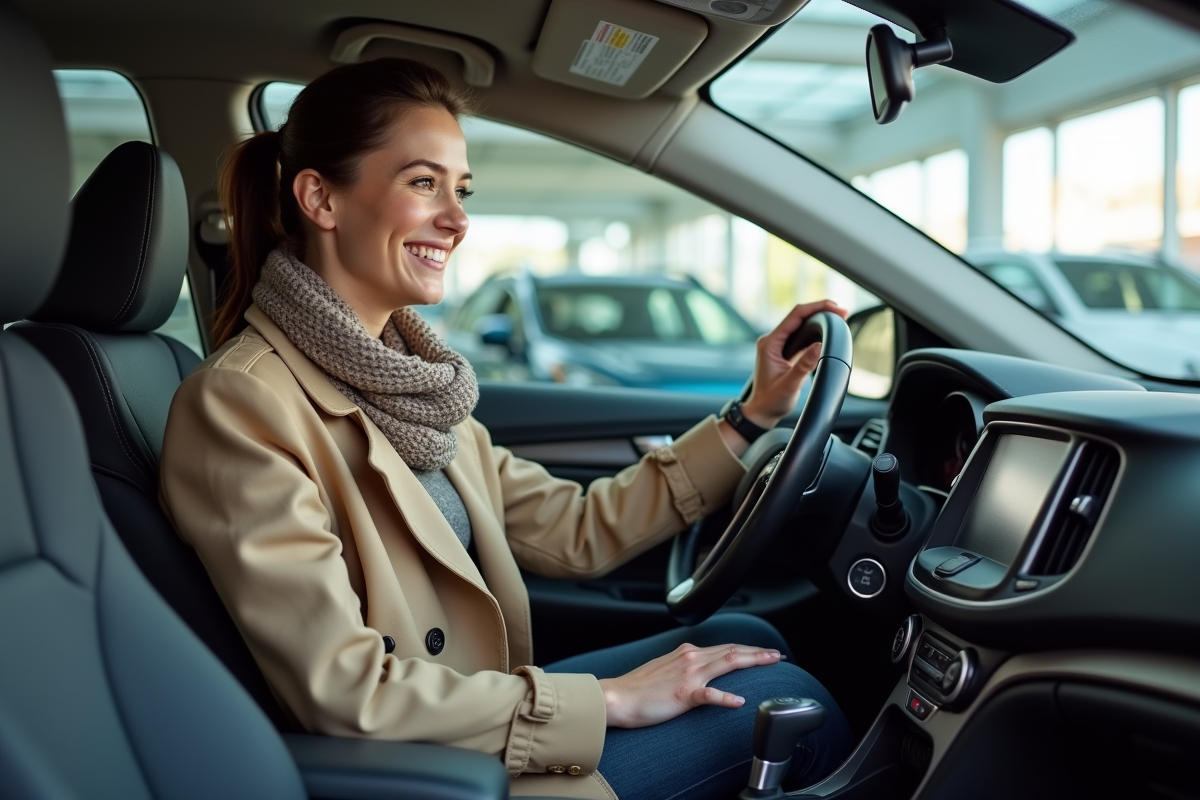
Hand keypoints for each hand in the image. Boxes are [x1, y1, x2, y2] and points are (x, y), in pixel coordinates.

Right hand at [598, 643, 782, 727]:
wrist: (617, 697)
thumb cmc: (638, 688)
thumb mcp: (665, 669)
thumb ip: (685, 667)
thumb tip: (701, 671)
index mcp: (686, 653)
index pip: (724, 648)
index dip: (748, 649)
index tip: (764, 653)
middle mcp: (690, 659)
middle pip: (732, 651)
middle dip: (757, 652)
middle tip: (777, 655)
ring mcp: (688, 676)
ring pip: (727, 663)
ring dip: (752, 661)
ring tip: (770, 662)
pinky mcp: (682, 695)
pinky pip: (708, 695)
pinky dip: (725, 698)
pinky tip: (738, 702)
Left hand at [741, 300, 848, 430]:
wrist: (762, 412)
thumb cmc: (771, 401)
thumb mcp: (789, 384)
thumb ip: (804, 366)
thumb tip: (820, 346)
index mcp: (769, 344)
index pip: (794, 316)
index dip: (816, 308)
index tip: (834, 308)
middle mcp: (772, 340)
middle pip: (798, 316)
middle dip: (821, 310)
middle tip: (842, 312)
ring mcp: (778, 345)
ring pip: (801, 324)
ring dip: (819, 319)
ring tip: (838, 318)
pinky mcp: (784, 351)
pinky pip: (801, 335)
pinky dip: (815, 331)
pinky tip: (828, 332)